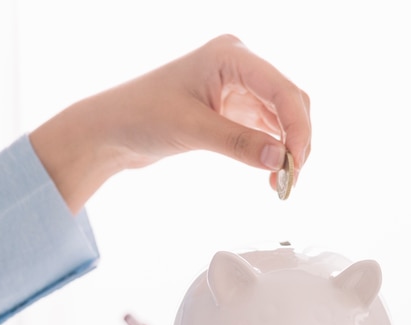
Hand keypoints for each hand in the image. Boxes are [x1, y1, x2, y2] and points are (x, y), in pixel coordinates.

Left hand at [30, 34, 310, 211]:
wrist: (113, 129)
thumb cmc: (141, 115)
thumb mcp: (192, 130)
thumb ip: (239, 143)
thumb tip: (280, 161)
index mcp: (230, 55)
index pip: (282, 89)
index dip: (297, 127)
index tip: (296, 164)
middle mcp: (240, 66)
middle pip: (289, 101)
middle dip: (296, 140)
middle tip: (291, 179)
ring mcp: (238, 88)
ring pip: (282, 118)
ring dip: (287, 149)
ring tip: (281, 183)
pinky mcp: (233, 109)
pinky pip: (266, 129)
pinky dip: (272, 152)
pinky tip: (270, 174)